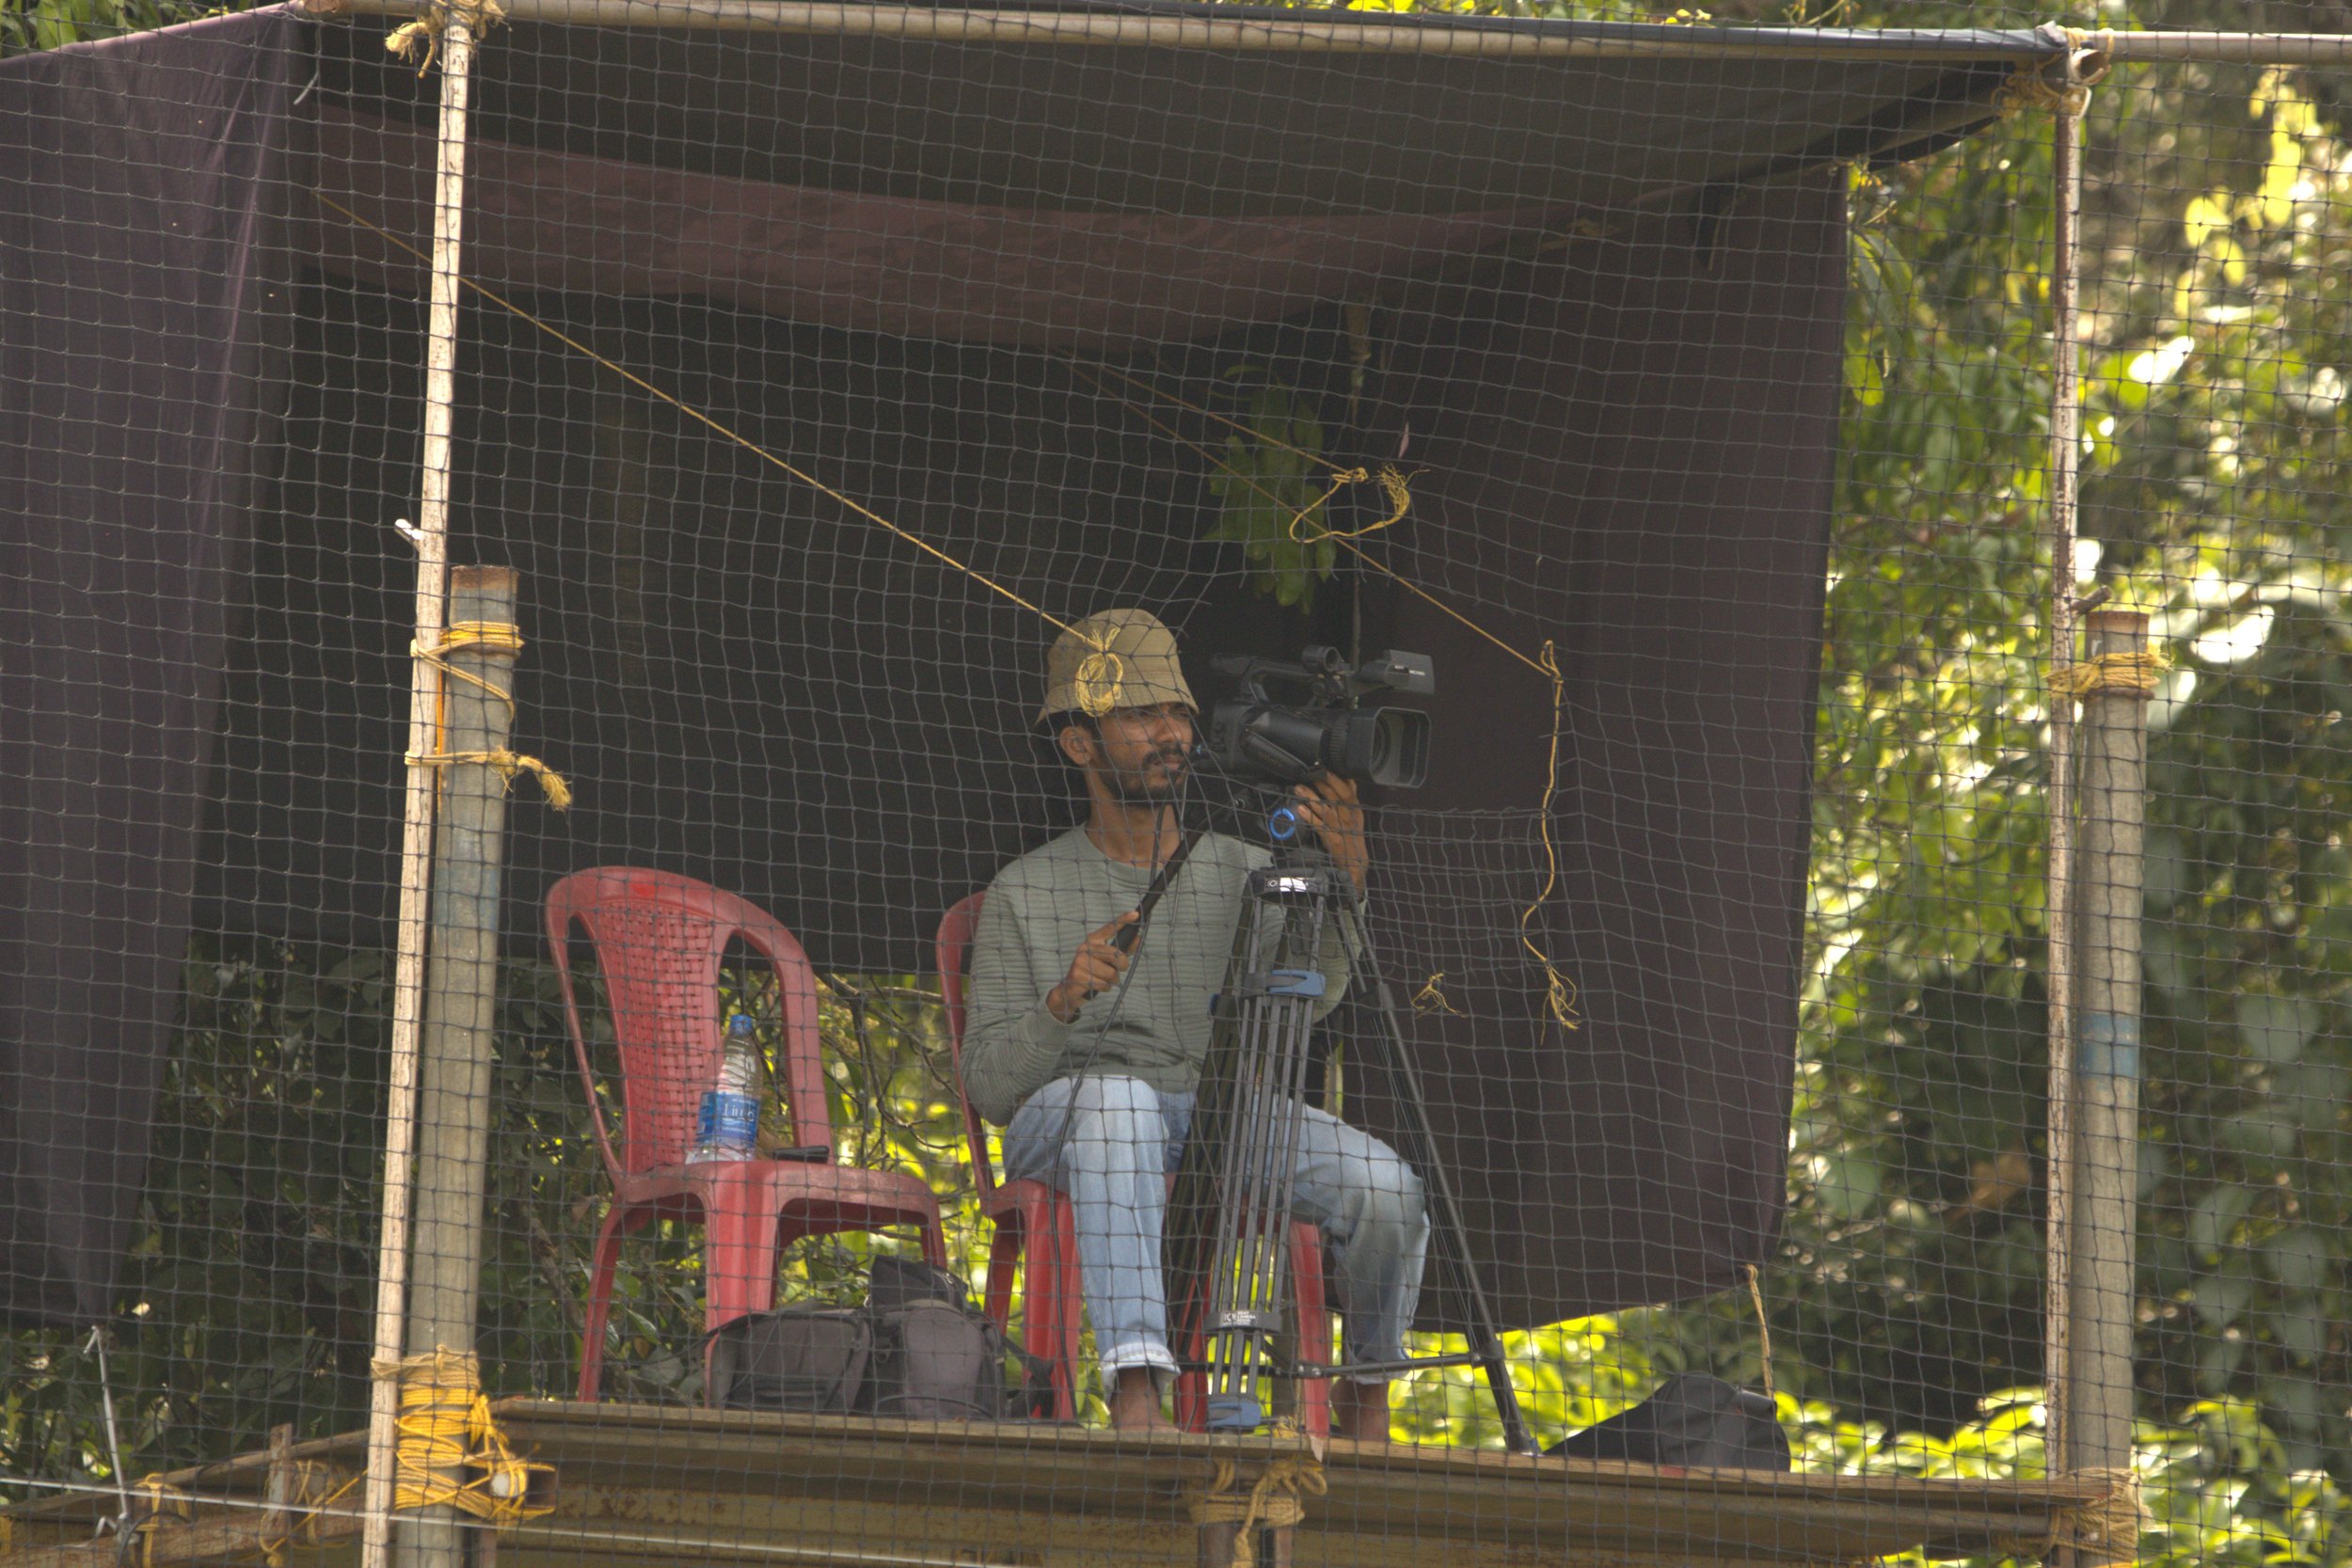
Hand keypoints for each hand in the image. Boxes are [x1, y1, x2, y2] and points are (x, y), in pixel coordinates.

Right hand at [1046, 911, 1140, 1022]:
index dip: (1123, 920)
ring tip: (1101, 980)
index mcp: (1092, 941)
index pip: (1109, 928)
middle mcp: (1085, 948)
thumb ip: (1122, 950)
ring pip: (1111, 973)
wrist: (1069, 991)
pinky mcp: (1078, 977)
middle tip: (1118, 970)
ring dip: (1112, 981)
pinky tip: (1094, 986)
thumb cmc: (1091, 973)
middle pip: (1116, 955)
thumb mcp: (1106, 960)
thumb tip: (1138, 939)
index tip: (1135, 914)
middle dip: (1122, 966)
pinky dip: (1104, 988)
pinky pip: (1104, 984)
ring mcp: (1080, 962)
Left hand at [1293, 774, 1367, 890]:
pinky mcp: (1331, 839)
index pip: (1347, 790)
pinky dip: (1309, 817)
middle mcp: (1348, 817)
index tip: (1324, 768)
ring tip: (1299, 788)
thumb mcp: (1356, 815)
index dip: (1336, 779)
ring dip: (1311, 797)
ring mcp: (1340, 828)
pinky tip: (1300, 809)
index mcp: (1355, 810)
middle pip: (1335, 797)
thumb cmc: (1353, 836)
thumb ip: (1351, 797)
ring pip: (1325, 809)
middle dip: (1321, 784)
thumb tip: (1348, 777)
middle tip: (1308, 774)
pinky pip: (1319, 825)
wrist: (1355, 863)